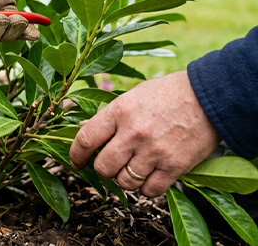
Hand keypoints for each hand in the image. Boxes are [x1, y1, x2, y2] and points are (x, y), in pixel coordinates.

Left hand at [69, 71, 220, 196]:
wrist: (209, 97)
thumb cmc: (167, 94)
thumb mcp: (132, 96)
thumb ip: (110, 116)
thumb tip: (86, 134)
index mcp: (119, 112)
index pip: (85, 140)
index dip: (76, 155)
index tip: (76, 162)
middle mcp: (133, 133)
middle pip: (103, 167)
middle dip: (102, 170)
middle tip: (108, 165)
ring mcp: (154, 151)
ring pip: (125, 182)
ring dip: (125, 179)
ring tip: (132, 168)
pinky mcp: (174, 166)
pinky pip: (150, 190)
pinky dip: (146, 188)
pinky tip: (150, 175)